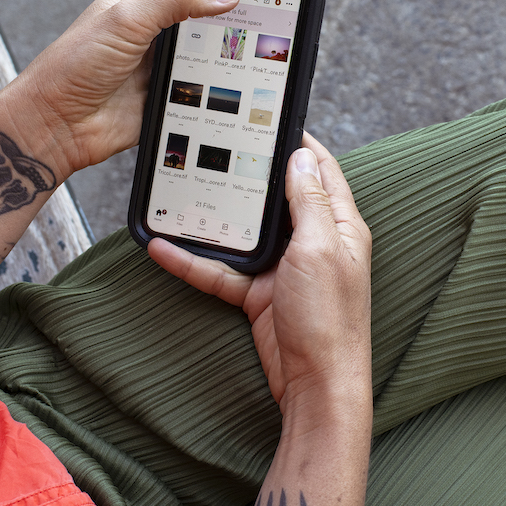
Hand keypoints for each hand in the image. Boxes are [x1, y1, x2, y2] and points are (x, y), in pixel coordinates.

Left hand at [10, 0, 240, 174]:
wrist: (57, 122)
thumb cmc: (75, 63)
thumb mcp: (128, 20)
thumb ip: (177, 2)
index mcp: (138, 1)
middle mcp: (150, 32)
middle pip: (200, 22)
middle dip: (224, 25)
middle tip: (257, 26)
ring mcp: (157, 66)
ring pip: (202, 59)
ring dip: (218, 61)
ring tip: (248, 58)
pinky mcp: (162, 97)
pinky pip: (195, 92)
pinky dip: (210, 93)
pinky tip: (229, 91)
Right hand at [149, 133, 372, 420]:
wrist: (317, 386)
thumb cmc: (330, 320)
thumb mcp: (320, 248)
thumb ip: (309, 202)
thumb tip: (302, 156)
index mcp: (340, 226)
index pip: (321, 171)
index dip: (299, 144)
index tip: (270, 120)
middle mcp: (314, 243)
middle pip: (277, 198)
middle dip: (247, 175)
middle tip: (216, 146)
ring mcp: (286, 270)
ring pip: (244, 234)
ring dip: (214, 218)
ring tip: (183, 191)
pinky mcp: (260, 295)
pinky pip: (221, 272)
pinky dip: (194, 262)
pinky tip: (165, 250)